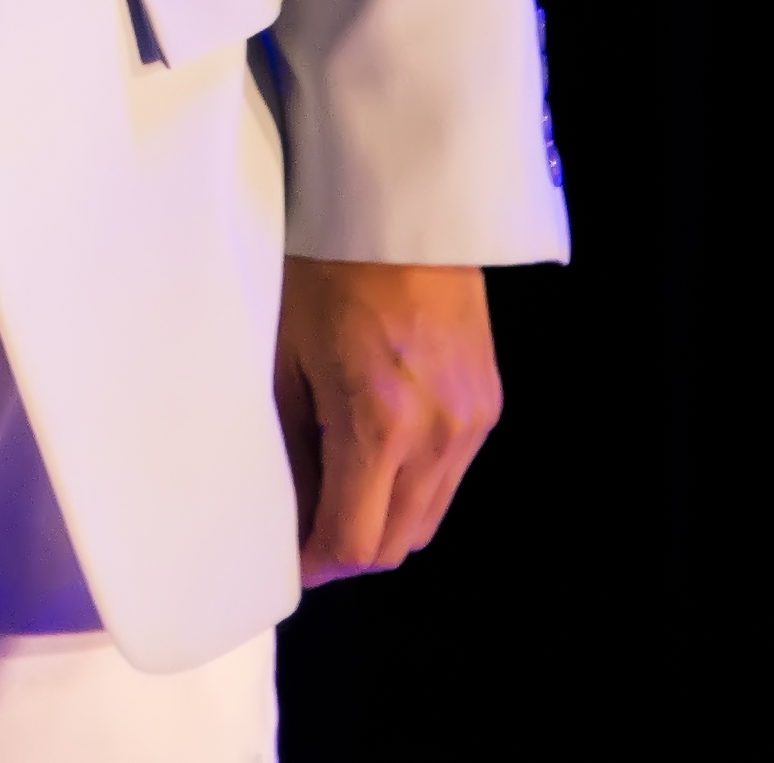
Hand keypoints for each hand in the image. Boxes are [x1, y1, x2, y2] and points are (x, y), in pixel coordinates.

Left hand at [278, 259, 500, 585]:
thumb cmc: (332, 269)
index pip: (354, 544)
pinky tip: (377, 453)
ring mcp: (471, 423)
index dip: (315, 564)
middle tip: (306, 530)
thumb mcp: (287, 360)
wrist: (405, 210)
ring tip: (338, 490)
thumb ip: (291, 449)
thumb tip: (287, 512)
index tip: (288, 559)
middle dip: (347, 550)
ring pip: (426, 519)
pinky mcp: (487, 406)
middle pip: (396, 545)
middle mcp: (437, 434)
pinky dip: (413, 485)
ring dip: (382, 522)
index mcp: (379, 425)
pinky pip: (449, 478)